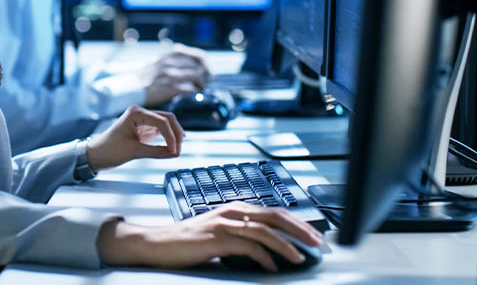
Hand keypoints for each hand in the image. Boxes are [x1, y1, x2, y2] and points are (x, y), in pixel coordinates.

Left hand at [86, 105, 184, 170]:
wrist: (96, 155)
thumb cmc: (109, 150)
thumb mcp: (134, 152)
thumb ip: (156, 152)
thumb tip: (174, 153)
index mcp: (135, 112)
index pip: (162, 121)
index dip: (171, 136)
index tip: (175, 151)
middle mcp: (140, 113)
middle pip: (167, 119)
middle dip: (176, 134)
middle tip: (179, 150)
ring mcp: (143, 120)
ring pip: (166, 124)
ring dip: (174, 136)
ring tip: (177, 150)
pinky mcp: (144, 128)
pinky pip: (161, 130)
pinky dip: (168, 138)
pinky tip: (173, 147)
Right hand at [96, 203, 323, 272]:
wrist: (159, 244)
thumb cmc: (190, 241)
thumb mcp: (220, 232)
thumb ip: (242, 234)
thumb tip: (269, 247)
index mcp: (235, 208)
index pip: (273, 211)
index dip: (296, 222)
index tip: (313, 235)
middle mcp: (232, 211)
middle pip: (274, 216)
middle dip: (300, 230)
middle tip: (317, 243)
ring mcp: (224, 223)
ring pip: (264, 230)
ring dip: (286, 245)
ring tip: (300, 257)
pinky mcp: (216, 238)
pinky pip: (248, 246)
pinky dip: (264, 258)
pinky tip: (272, 268)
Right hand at [142, 44, 210, 106]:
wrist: (131, 87)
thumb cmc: (144, 75)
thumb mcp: (157, 60)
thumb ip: (171, 58)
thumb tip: (187, 58)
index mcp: (170, 54)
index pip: (197, 54)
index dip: (206, 62)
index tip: (208, 69)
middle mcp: (171, 62)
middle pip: (199, 65)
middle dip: (206, 73)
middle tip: (208, 81)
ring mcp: (171, 74)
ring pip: (197, 76)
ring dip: (202, 83)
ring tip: (200, 88)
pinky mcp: (170, 87)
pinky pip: (190, 88)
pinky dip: (195, 91)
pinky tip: (193, 94)